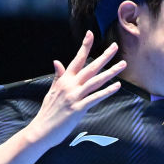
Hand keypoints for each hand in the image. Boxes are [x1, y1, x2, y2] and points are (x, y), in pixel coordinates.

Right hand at [24, 30, 124, 147]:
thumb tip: (57, 61)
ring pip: (96, 80)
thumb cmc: (48, 112)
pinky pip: (95, 98)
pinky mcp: (78, 108)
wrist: (41, 130)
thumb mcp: (52, 91)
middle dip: (104, 56)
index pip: (76, 59)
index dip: (84, 46)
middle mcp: (70, 85)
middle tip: (115, 46)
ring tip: (122, 64)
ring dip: (111, 72)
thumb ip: (58, 76)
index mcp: (64, 80)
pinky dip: (106, 91)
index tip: (91, 34)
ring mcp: (74, 96)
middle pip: (90, 67)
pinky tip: (117, 86)